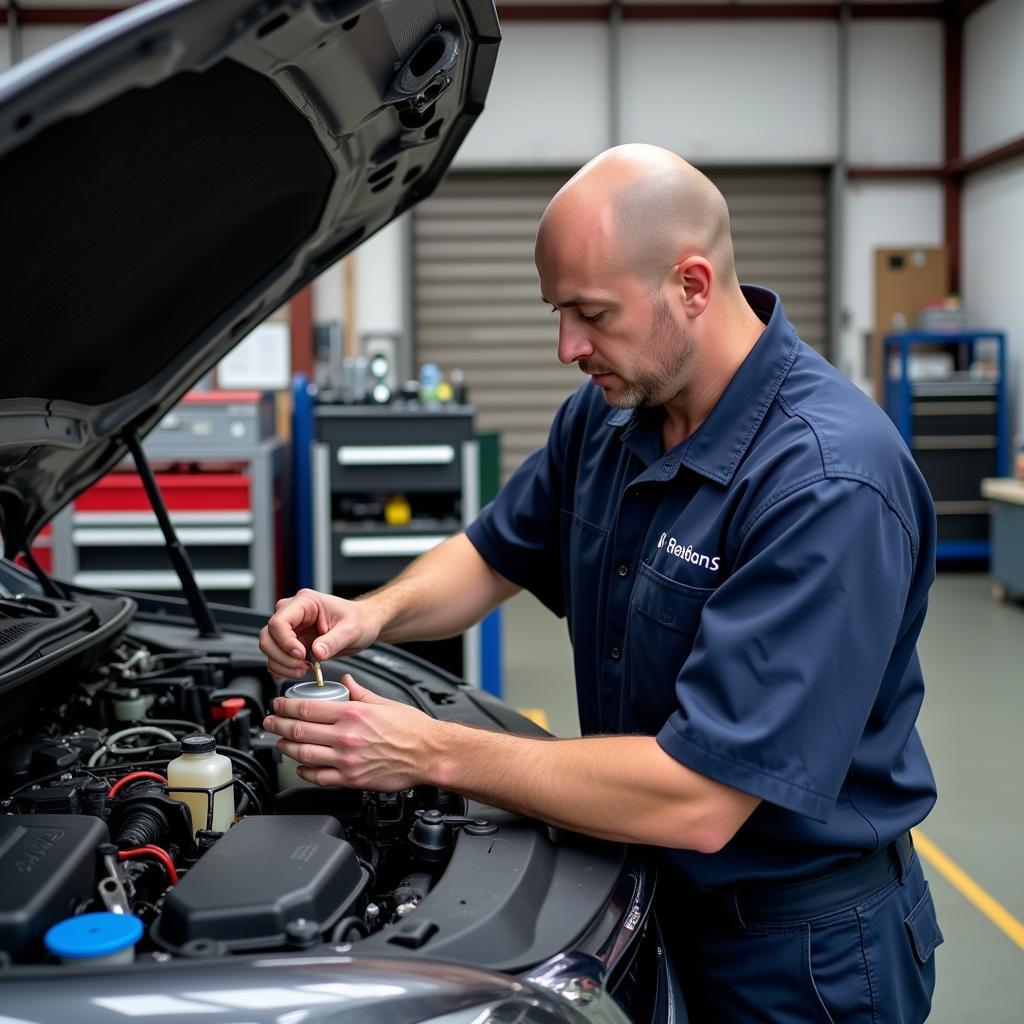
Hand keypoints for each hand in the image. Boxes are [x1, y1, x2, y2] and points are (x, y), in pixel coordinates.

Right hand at [259, 589, 382, 678]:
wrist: (364, 624)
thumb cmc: (360, 619)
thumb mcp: (352, 630)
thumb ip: (334, 641)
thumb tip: (316, 652)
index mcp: (305, 602)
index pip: (279, 621)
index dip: (285, 642)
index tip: (301, 655)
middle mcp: (293, 612)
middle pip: (268, 635)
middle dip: (282, 656)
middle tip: (303, 666)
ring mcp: (291, 627)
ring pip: (269, 647)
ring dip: (282, 664)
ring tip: (304, 670)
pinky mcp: (292, 642)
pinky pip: (276, 656)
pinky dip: (283, 668)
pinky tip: (299, 670)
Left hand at [262, 674, 446, 790]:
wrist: (429, 754)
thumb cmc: (412, 729)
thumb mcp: (384, 702)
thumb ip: (360, 691)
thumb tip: (346, 680)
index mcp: (352, 713)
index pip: (307, 707)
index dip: (286, 705)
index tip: (278, 703)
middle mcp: (346, 737)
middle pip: (299, 730)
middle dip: (278, 725)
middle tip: (270, 721)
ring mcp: (346, 760)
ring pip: (303, 754)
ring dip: (285, 748)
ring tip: (279, 742)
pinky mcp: (351, 779)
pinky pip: (318, 777)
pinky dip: (304, 771)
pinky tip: (300, 766)